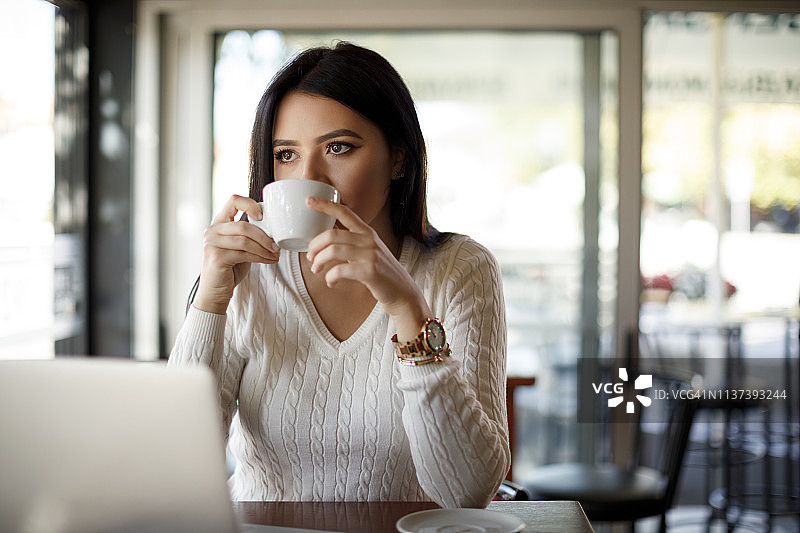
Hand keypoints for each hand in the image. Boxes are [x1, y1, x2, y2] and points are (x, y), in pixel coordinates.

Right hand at [194, 194, 279, 313]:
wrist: (216, 292)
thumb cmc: (230, 268)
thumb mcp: (240, 247)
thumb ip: (249, 235)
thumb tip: (274, 229)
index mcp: (219, 223)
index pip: (233, 200)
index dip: (250, 204)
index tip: (263, 217)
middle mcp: (212, 230)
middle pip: (244, 225)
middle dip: (265, 237)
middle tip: (277, 246)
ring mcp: (212, 243)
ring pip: (245, 240)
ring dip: (264, 249)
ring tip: (275, 255)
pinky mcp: (216, 257)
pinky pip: (244, 254)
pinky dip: (260, 257)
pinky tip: (269, 261)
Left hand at [305, 196, 431, 340]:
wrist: (403, 293)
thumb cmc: (382, 274)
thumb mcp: (369, 252)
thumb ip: (352, 243)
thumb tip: (327, 239)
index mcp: (367, 232)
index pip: (345, 212)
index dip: (325, 204)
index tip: (308, 200)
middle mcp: (369, 240)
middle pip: (332, 234)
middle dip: (314, 245)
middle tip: (310, 257)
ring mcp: (371, 255)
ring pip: (333, 250)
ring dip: (319, 261)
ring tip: (316, 270)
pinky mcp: (370, 271)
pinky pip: (340, 270)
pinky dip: (330, 277)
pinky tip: (330, 282)